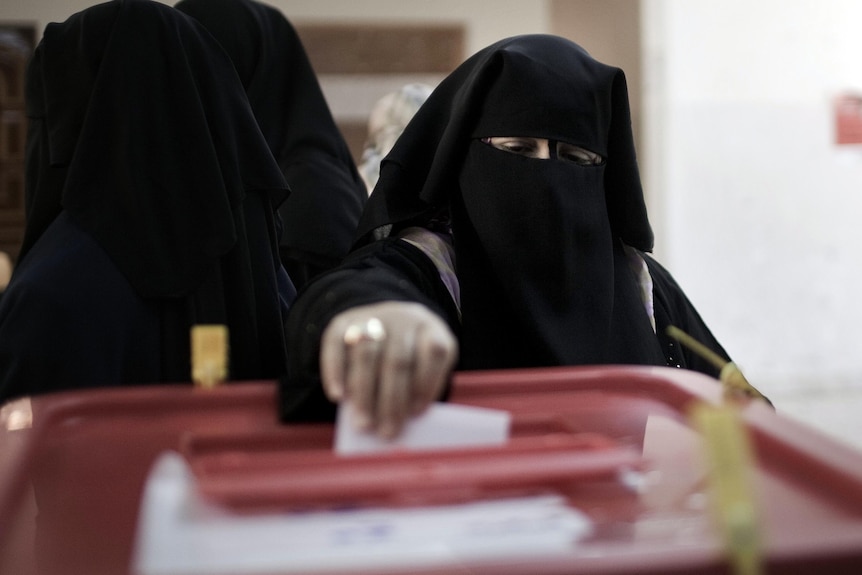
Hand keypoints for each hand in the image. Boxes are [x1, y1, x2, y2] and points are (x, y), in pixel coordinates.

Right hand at [320, 301, 457, 437]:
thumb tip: (401, 421)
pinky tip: (338, 397)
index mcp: (431, 329)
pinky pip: (335, 345)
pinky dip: (335, 372)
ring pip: (366, 353)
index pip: (434, 352)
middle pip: (397, 360)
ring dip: (363, 392)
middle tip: (386, 432)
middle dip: (391, 400)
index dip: (426, 383)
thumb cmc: (412, 357)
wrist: (387, 322)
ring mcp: (372, 318)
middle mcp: (402, 319)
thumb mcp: (425, 366)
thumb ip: (419, 390)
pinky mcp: (344, 322)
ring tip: (363, 423)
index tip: (416, 413)